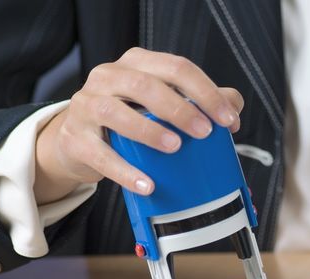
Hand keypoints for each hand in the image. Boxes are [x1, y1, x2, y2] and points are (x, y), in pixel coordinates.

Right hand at [34, 47, 243, 204]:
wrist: (77, 142)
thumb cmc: (127, 119)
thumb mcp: (159, 104)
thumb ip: (197, 101)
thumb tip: (233, 108)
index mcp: (136, 64)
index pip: (176, 67)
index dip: (206, 92)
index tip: (228, 119)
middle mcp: (108, 77)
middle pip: (145, 86)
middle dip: (179, 108)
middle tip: (204, 132)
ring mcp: (87, 106)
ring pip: (115, 112)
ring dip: (149, 130)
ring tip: (175, 147)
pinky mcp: (75, 139)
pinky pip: (100, 154)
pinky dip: (125, 171)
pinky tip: (147, 184)